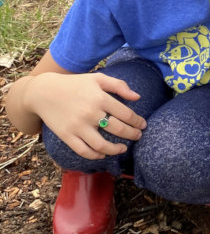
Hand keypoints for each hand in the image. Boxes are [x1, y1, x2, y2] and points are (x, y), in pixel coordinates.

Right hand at [28, 72, 145, 159]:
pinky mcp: (67, 136)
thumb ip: (119, 85)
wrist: (43, 92)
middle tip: (138, 136)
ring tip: (123, 148)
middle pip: (118, 130)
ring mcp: (78, 126)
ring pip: (102, 145)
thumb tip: (137, 97)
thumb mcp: (97, 78)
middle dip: (132, 135)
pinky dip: (96, 155)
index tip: (143, 125)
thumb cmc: (74, 84)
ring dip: (116, 149)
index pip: (126, 114)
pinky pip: (84, 151)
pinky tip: (103, 153)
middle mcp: (90, 113)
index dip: (137, 122)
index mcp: (100, 98)